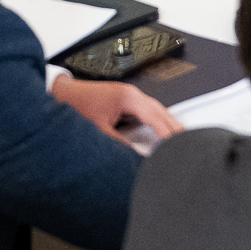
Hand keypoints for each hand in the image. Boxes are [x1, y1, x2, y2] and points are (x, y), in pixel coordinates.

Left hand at [51, 74, 184, 141]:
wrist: (63, 93)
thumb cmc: (76, 106)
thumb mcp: (99, 130)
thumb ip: (119, 144)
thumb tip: (135, 156)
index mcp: (127, 98)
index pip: (156, 118)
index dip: (168, 134)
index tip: (177, 145)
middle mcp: (131, 93)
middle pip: (161, 111)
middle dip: (174, 127)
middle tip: (187, 142)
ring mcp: (129, 93)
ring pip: (156, 108)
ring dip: (168, 122)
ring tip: (179, 136)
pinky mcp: (125, 96)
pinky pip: (148, 108)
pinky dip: (157, 118)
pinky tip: (161, 127)